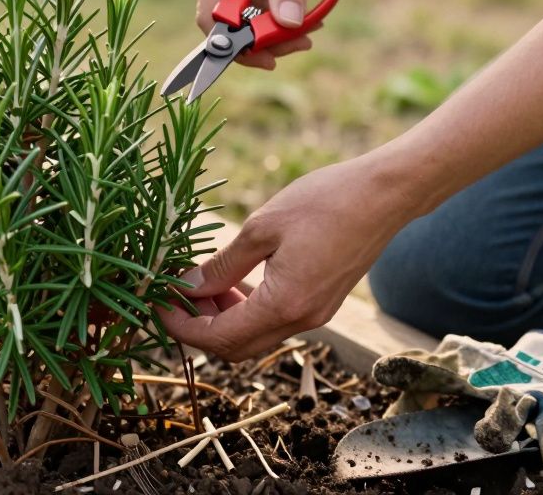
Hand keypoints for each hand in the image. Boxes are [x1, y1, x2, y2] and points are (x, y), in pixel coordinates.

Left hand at [160, 155, 419, 360]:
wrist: (385, 195)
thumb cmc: (325, 201)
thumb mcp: (263, 228)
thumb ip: (223, 266)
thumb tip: (188, 288)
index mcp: (284, 305)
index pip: (218, 338)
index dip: (181, 327)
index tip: (156, 305)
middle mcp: (301, 321)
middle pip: (235, 348)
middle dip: (198, 328)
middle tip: (173, 296)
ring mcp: (315, 316)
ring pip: (255, 337)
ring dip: (222, 319)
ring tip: (200, 285)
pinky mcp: (321, 303)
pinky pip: (274, 322)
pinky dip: (247, 310)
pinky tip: (233, 282)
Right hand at [192, 0, 333, 68]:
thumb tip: (287, 25)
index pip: (209, 14)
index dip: (233, 43)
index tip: (268, 58)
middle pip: (228, 25)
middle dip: (265, 40)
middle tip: (304, 41)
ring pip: (245, 23)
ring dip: (277, 33)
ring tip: (313, 26)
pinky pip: (258, 12)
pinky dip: (281, 20)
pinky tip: (308, 18)